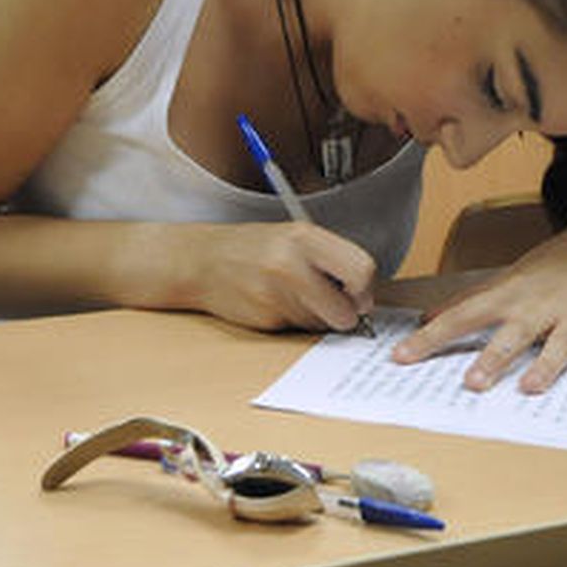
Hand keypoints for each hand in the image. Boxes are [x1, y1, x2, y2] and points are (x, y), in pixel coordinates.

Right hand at [182, 221, 375, 333]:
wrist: (202, 261)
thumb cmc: (253, 248)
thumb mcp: (294, 237)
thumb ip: (330, 259)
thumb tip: (363, 294)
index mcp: (304, 237)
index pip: (361, 269)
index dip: (364, 289)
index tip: (358, 293)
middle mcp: (291, 264)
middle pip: (345, 309)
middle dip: (345, 314)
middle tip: (333, 304)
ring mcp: (276, 294)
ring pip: (322, 324)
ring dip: (316, 317)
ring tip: (293, 295)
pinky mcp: (265, 318)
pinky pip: (298, 329)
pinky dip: (293, 321)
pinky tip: (275, 303)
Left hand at [391, 218, 566, 392]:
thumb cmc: (555, 265)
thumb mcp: (509, 277)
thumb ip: (472, 299)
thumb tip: (428, 318)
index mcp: (510, 294)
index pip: (463, 316)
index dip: (431, 337)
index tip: (402, 357)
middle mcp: (540, 305)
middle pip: (512, 335)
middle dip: (492, 359)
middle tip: (471, 384)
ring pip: (560, 344)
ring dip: (546, 366)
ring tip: (529, 388)